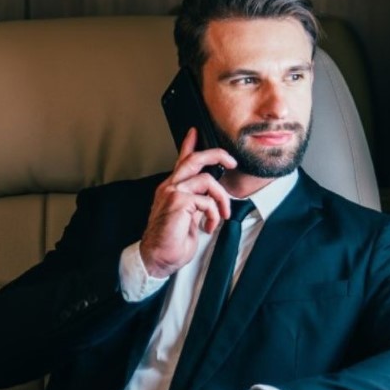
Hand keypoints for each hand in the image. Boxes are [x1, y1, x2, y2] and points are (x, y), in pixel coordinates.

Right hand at [139, 128, 237, 278]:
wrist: (157, 257)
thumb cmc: (170, 242)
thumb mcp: (188, 217)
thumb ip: (196, 202)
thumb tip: (210, 198)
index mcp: (171, 189)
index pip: (181, 161)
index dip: (188, 144)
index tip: (194, 132)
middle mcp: (169, 187)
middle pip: (194, 159)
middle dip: (216, 155)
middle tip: (231, 161)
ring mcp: (172, 192)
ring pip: (207, 180)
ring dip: (221, 199)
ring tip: (222, 215)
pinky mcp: (178, 201)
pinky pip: (207, 200)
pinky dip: (213, 215)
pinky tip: (208, 226)